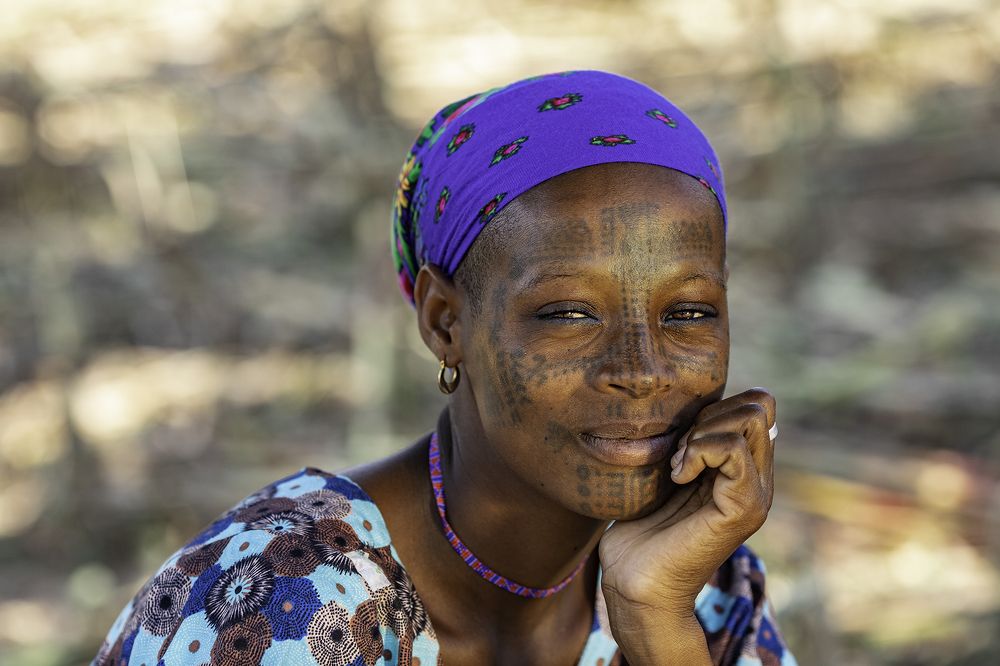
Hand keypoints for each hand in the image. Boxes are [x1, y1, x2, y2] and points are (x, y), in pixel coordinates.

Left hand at [597, 388, 775, 662]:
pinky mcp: (742, 509)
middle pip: (760, 405)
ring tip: (678, 466)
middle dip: (710, 414)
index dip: (717, 405)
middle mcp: (758, 480)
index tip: (681, 438)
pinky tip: (678, 476)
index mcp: (744, 469)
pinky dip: (698, 451)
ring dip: (701, 433)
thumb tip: (693, 405)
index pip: (758, 404)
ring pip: (751, 419)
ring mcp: (755, 495)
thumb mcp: (667, 469)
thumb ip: (690, 441)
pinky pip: (733, 449)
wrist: (634, 581)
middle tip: (680, 452)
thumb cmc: (639, 527)